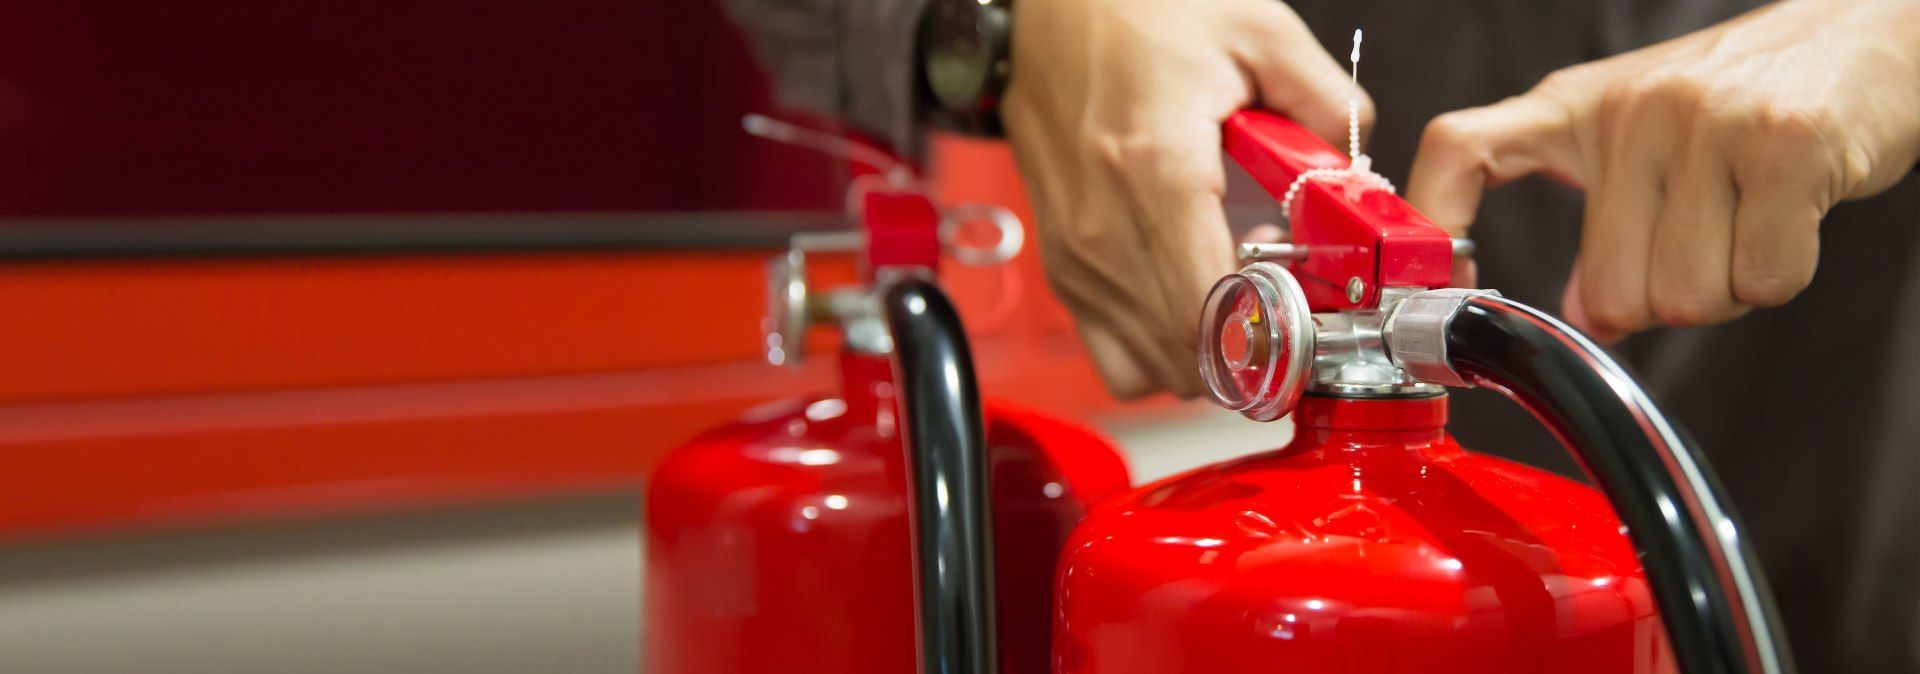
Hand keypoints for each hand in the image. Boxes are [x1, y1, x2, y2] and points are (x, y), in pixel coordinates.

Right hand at [1003, 0, 1364, 397]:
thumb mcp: (1256, 32)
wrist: (1048, 8)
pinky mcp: (1061, 265)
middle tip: (1288, 307)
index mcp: (1157, 172)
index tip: (1308, 316)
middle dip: (1251, 350)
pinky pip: (1115, 352)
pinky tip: (1191, 299)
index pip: (1209, 311)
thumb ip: (1326, 102)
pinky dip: (1160, 349)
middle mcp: (1104, 229)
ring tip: (1240, 300)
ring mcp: (1076, 256)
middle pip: (1185, 355)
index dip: (1269, 336)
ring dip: (1208, 355)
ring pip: (1150, 368)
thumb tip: (1358, 174)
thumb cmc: (1137, 13)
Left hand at [1407, 0, 1919, 341]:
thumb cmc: (1747, 97)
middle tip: (1705, 242)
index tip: (1442, 280)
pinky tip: (1790, 219)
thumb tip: (1580, 316)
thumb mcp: (1640, 136)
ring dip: (1728, 289)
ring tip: (1748, 222)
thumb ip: (1600, 222)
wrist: (1867, 35)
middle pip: (1612, 295)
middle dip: (1665, 301)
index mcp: (1574, 107)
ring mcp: (1705, 124)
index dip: (1434, 218)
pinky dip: (1780, 276)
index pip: (1460, 147)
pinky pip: (1762, 280)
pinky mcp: (1785, 146)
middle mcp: (1629, 111)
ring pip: (1687, 299)